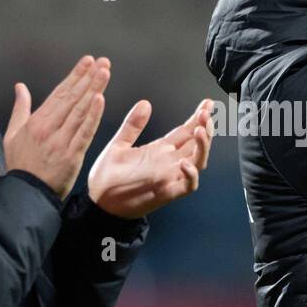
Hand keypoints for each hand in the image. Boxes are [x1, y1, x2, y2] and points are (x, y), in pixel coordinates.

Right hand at [4, 56, 109, 199]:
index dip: (75, 76)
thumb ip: (20, 108)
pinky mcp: (72, 156)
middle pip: (72, 98)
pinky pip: (85, 132)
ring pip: (80, 111)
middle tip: (102, 62)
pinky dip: (93, 116)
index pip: (60, 93)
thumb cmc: (19, 165)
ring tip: (105, 73)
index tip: (87, 61)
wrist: (25, 194)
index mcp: (36, 122)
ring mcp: (61, 142)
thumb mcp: (13, 134)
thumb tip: (20, 86)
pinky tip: (100, 99)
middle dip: (88, 78)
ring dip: (93, 90)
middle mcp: (49, 129)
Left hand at [86, 98, 214, 218]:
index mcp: (160, 150)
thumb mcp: (119, 144)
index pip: (186, 130)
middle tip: (206, 114)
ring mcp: (170, 177)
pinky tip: (185, 163)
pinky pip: (188, 186)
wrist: (99, 203)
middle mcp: (169, 162)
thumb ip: (133, 125)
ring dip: (203, 147)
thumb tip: (144, 104)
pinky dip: (191, 175)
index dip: (198, 117)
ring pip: (198, 161)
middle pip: (196, 143)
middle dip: (205, 128)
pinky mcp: (167, 193)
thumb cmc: (107, 178)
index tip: (207, 104)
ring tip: (200, 131)